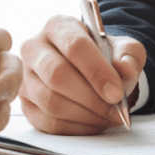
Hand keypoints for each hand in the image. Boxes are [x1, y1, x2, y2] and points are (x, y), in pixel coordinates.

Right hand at [19, 15, 145, 134]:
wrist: (92, 72)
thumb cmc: (105, 57)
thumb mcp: (124, 49)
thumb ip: (129, 55)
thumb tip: (126, 69)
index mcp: (58, 26)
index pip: (75, 46)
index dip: (97, 71)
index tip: (117, 93)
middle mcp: (35, 48)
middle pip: (57, 74)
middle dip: (91, 97)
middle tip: (115, 110)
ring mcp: (26, 78)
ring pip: (50, 101)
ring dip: (86, 115)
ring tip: (109, 117)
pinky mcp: (26, 104)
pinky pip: (48, 122)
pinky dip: (77, 127)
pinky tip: (95, 123)